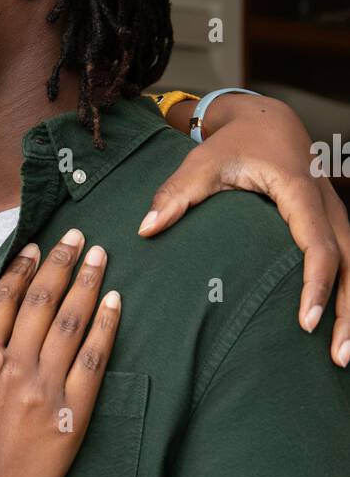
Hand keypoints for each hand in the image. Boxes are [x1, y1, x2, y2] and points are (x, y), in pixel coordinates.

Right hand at [0, 231, 121, 476]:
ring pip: (73, 324)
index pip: (4, 303)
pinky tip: (115, 303)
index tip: (33, 247)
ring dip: (87, 283)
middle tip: (75, 235)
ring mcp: (46, 393)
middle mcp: (14, 371)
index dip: (21, 271)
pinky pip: (95, 363)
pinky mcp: (71, 420)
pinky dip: (106, 328)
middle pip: (44, 304)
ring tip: (98, 255)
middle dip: (61, 264)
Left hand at [139, 93, 349, 365]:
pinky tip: (341, 329)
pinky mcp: (334, 225)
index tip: (306, 322)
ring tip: (343, 357)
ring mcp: (335, 215)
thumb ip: (176, 195)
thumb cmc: (234, 144)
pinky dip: (348, 295)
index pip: (317, 245)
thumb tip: (146, 229)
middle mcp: (326, 205)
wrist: (268, 119)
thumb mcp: (202, 162)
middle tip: (338, 357)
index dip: (316, 285)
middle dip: (348, 311)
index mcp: (300, 191)